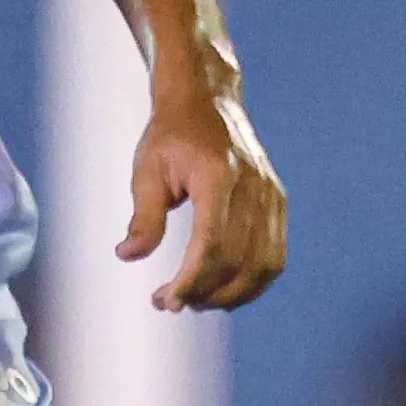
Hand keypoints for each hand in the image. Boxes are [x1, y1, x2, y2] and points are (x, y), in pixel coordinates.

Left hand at [120, 87, 286, 312]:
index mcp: (217, 176)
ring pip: (262, 266)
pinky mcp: (278, 203)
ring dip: (229, 295)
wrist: (208, 103)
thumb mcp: (147, 171)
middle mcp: (252, 187)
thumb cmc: (171, 136)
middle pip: (237, 261)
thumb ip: (144, 218)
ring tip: (196, 300)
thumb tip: (127, 256)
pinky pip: (273, 258)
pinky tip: (223, 291)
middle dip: (204, 292)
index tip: (166, 300)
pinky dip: (251, 284)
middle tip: (171, 302)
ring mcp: (271, 196)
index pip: (211, 243)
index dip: (191, 280)